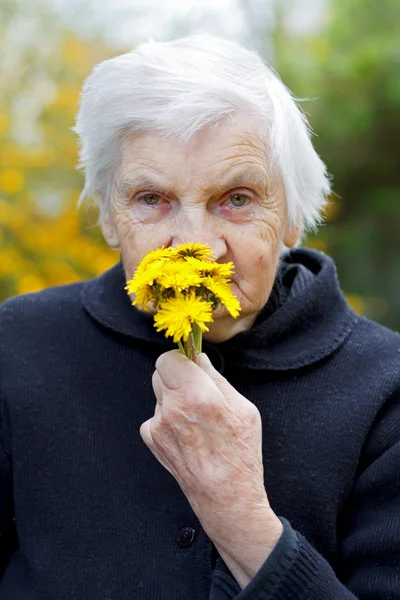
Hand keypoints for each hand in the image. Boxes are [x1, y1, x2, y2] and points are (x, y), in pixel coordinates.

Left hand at [140, 350, 282, 587]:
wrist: (226, 497)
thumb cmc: (240, 452)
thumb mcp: (243, 408)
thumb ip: (217, 378)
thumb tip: (200, 358)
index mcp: (197, 393)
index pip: (169, 357)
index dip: (181, 359)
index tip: (191, 364)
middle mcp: (172, 406)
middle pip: (159, 372)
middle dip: (176, 375)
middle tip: (195, 388)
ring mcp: (158, 424)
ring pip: (158, 394)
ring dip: (172, 397)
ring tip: (194, 417)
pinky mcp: (152, 440)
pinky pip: (155, 416)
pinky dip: (166, 418)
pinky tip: (186, 433)